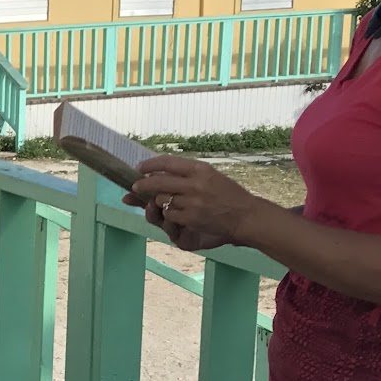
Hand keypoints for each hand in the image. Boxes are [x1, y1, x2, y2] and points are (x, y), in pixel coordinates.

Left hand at [126, 156, 259, 252]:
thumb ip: (187, 174)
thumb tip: (159, 171)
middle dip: (142, 184)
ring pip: (162, 200)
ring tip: (168, 202)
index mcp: (200, 169)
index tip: (140, 167)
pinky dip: (171, 215)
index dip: (150, 164)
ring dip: (161, 202)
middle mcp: (195, 183)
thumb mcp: (211, 176)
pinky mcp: (191, 217)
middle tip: (135, 186)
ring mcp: (192, 201)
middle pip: (158, 182)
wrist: (244, 215)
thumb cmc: (228, 194)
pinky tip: (180, 214)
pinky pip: (170, 214)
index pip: (167, 162)